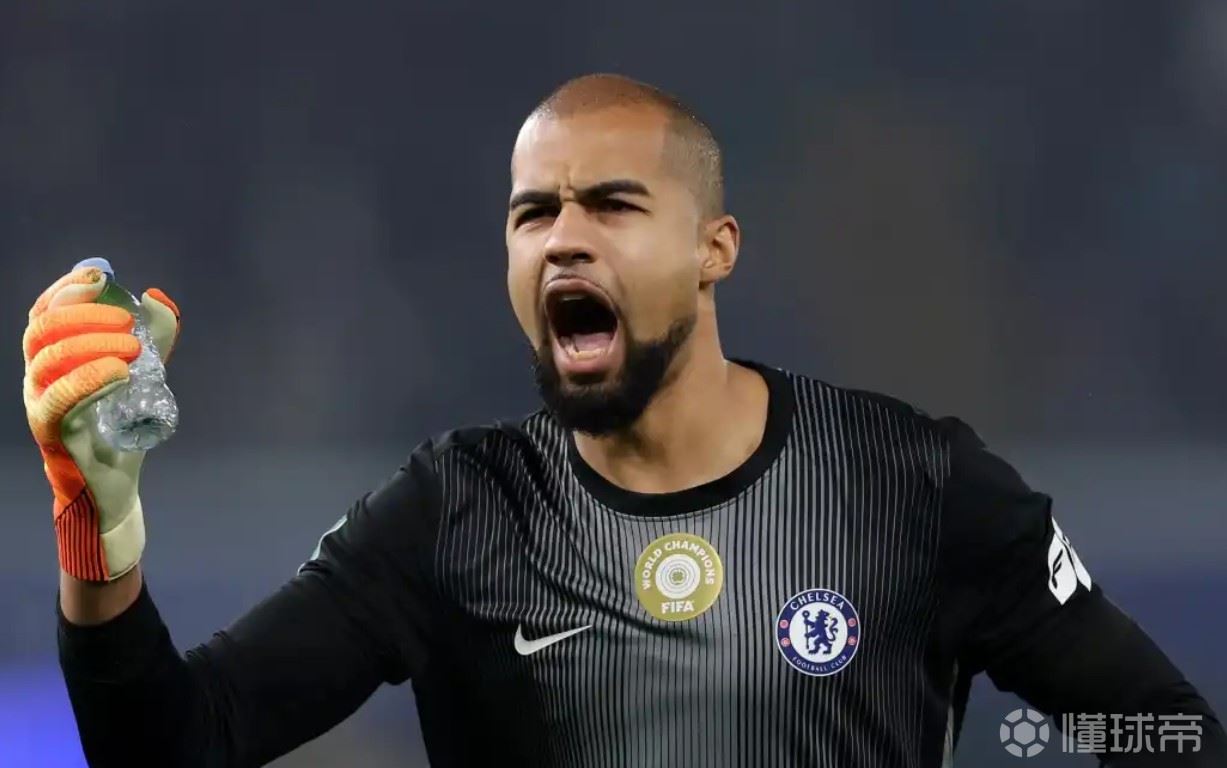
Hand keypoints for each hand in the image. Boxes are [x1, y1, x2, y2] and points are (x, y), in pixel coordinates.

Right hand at [22, 265, 180, 581]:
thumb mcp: (142, 371)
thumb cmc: (120, 421)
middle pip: (44, 329)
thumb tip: (156, 298)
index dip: (67, 288)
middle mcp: (38, 375)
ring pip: (48, 360)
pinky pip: (57, 400)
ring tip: (134, 350)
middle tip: (129, 324)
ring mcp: (40, 402)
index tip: (100, 276)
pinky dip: (88, 379)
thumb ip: (153, 336)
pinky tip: (120, 373)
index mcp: (54, 356)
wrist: (114, 479)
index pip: (46, 311)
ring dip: (93, 344)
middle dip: (86, 315)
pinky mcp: (51, 431)